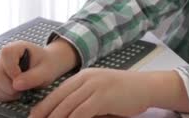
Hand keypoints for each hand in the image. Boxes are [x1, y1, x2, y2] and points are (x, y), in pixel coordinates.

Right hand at [0, 39, 77, 101]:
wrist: (45, 67)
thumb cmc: (46, 65)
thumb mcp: (45, 70)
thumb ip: (33, 77)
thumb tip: (16, 85)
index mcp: (15, 48)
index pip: (6, 55)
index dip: (13, 71)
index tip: (24, 78)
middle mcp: (2, 57)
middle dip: (12, 87)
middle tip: (26, 87)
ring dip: (9, 93)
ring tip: (23, 89)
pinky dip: (5, 96)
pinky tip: (17, 92)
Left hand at [29, 68, 150, 117]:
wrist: (147, 87)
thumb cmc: (124, 93)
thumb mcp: (100, 91)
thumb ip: (83, 100)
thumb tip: (65, 114)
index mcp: (82, 76)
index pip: (56, 94)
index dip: (42, 109)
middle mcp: (86, 78)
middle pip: (58, 100)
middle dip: (45, 116)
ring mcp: (94, 86)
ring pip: (67, 107)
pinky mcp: (103, 96)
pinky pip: (81, 113)